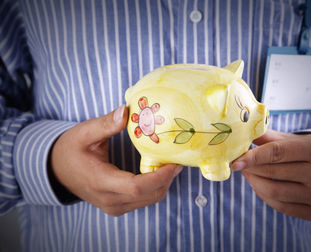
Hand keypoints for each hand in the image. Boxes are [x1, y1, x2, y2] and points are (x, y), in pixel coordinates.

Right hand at [50, 105, 181, 215]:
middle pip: (149, 195)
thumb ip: (106, 124)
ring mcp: (114, 207)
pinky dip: (155, 187)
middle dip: (168, 178)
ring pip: (150, 200)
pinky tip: (158, 170)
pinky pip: (144, 200)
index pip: (137, 187)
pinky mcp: (117, 206)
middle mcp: (109, 200)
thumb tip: (126, 111)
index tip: (175, 162)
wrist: (56, 170)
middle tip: (178, 158)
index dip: (160, 176)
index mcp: (101, 182)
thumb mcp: (84, 132)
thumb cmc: (70, 149)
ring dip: (164, 183)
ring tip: (170, 162)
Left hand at [231, 129, 310, 220]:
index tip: (235, 162)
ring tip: (248, 174)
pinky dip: (265, 196)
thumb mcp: (294, 140)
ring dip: (254, 183)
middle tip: (240, 164)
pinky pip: (281, 207)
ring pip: (275, 192)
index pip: (277, 152)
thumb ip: (269, 137)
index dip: (252, 157)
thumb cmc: (310, 151)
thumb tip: (242, 135)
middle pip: (273, 172)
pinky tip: (259, 186)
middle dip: (251, 168)